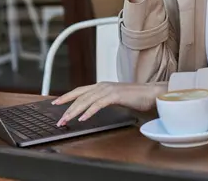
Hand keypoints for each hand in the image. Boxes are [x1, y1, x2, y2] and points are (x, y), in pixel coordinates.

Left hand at [52, 82, 166, 125]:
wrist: (152, 94)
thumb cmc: (136, 98)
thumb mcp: (116, 99)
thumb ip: (104, 101)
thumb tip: (92, 109)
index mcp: (102, 86)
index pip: (79, 91)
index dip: (67, 96)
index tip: (56, 103)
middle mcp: (103, 86)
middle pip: (80, 96)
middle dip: (67, 108)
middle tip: (59, 120)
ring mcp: (108, 89)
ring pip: (86, 100)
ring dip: (74, 112)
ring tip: (66, 120)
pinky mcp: (115, 95)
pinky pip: (98, 104)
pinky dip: (89, 112)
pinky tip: (82, 119)